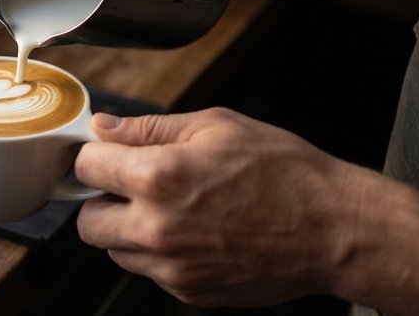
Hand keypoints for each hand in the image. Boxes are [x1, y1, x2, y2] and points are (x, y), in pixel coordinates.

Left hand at [75, 108, 353, 306]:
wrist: (333, 228)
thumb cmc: (283, 171)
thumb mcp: (215, 126)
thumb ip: (148, 129)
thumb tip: (104, 128)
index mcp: (159, 178)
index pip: (86, 167)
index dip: (97, 155)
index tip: (108, 153)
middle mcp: (157, 229)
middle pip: (86, 221)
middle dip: (102, 199)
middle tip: (132, 184)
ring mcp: (172, 268)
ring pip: (115, 250)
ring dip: (128, 229)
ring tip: (171, 208)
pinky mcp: (188, 292)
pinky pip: (149, 271)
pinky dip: (158, 253)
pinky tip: (194, 231)